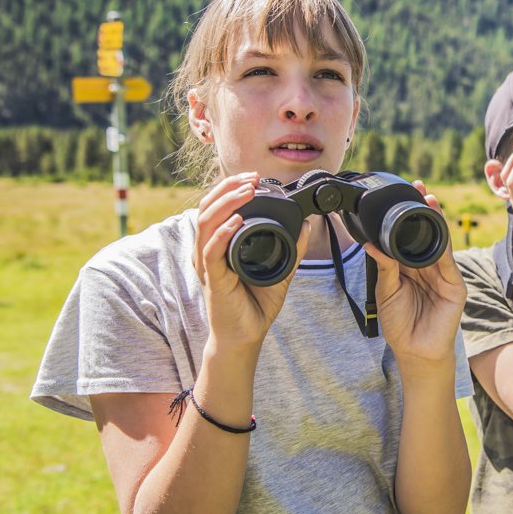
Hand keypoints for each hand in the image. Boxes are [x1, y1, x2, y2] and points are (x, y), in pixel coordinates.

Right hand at [194, 173, 308, 349]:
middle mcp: (208, 251)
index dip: (231, 188)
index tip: (253, 177)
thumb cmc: (255, 304)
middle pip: (207, 208)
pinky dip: (223, 233)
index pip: (216, 207)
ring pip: (206, 224)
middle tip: (250, 178)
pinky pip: (211, 251)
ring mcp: (207, 265)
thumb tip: (306, 224)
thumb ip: (291, 248)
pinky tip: (236, 221)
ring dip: (225, 203)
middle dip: (227, 188)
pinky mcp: (213, 280)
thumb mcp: (280, 270)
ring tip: (245, 191)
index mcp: (219, 245)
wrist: (246, 335)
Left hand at [367, 181, 466, 366]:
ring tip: (428, 199)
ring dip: (435, 220)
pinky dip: (443, 243)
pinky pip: (447, 260)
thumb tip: (371, 243)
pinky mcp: (455, 286)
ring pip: (440, 241)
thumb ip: (383, 267)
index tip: (402, 194)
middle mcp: (429, 268)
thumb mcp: (386, 292)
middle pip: (427, 233)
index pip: (409, 236)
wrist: (414, 352)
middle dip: (423, 210)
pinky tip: (437, 227)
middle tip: (417, 186)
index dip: (407, 216)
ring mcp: (444, 275)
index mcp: (411, 267)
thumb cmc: (400, 325)